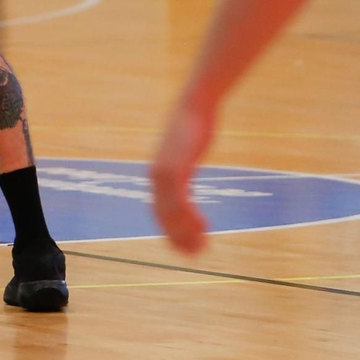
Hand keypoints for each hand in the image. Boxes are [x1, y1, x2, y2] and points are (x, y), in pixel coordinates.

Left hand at [150, 101, 215, 254]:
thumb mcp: (185, 153)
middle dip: (177, 238)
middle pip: (162, 217)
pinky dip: (189, 218)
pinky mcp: (176, 168)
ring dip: (186, 233)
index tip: (186, 246)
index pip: (158, 212)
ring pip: (171, 213)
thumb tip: (184, 178)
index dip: (171, 232)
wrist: (195, 106)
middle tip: (196, 254)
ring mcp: (164, 173)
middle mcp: (156, 176)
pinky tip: (203, 227)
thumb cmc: (193, 127)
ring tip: (202, 247)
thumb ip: (182, 168)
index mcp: (157, 174)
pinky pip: (180, 201)